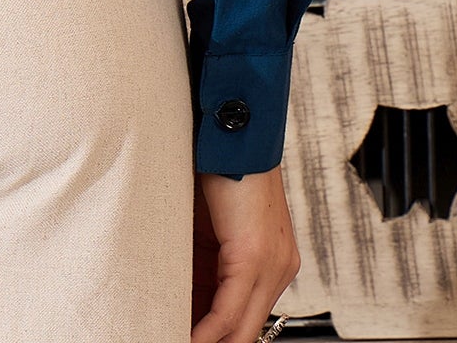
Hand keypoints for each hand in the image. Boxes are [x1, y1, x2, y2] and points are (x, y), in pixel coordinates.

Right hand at [191, 166, 299, 342]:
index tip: (191, 332)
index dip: (220, 332)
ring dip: (207, 337)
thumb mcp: (216, 226)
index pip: (248, 315)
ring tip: (176, 336)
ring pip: (240, 327)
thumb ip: (211, 259)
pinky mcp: (253, 258)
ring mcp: (271, 265)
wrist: (233, 135)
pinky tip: (188, 337)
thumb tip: (188, 289)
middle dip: (214, 340)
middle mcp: (280, 268)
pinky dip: (206, 329)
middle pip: (247, 329)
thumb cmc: (222, 170)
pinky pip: (229, 311)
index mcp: (275, 260)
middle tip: (180, 337)